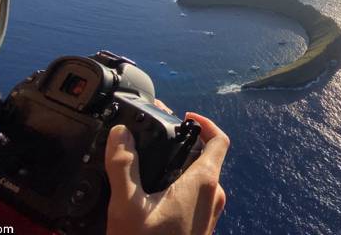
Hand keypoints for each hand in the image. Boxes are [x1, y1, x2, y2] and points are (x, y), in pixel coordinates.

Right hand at [105, 112, 228, 234]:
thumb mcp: (127, 205)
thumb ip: (123, 166)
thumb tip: (120, 133)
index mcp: (204, 183)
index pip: (219, 140)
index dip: (205, 122)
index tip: (185, 116)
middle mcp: (213, 196)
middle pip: (207, 157)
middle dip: (185, 142)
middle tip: (161, 135)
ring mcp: (209, 212)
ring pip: (201, 177)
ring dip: (182, 165)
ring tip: (155, 161)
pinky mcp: (201, 226)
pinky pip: (196, 196)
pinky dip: (181, 185)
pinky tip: (156, 190)